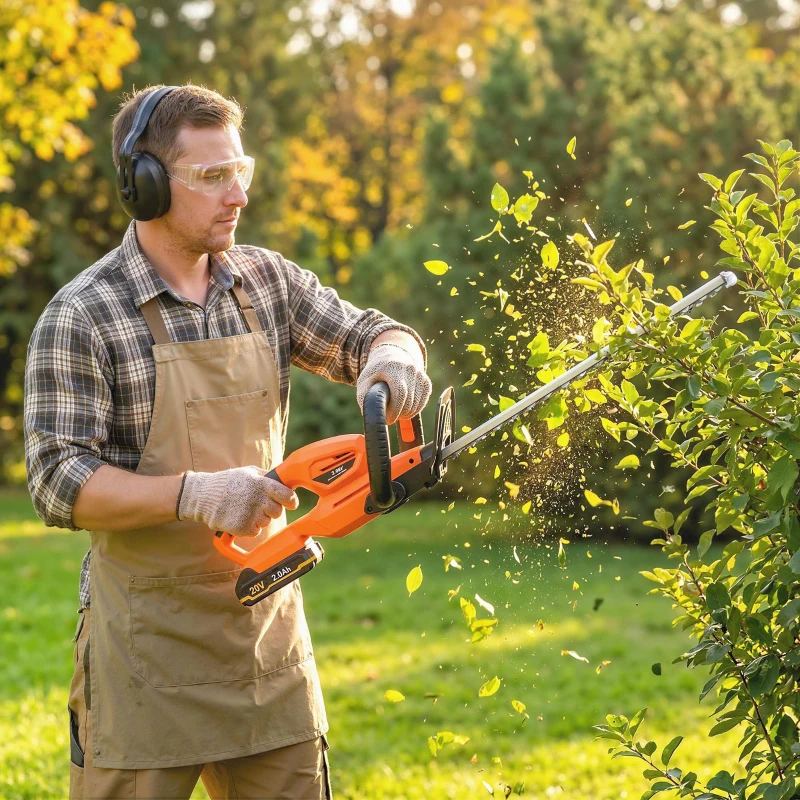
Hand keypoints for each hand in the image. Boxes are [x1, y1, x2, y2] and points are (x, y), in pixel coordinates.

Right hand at [177, 466, 298, 537]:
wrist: (202, 496)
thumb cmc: (227, 482)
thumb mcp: (248, 472)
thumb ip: (267, 476)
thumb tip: (285, 480)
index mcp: (261, 484)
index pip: (287, 496)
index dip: (291, 500)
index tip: (290, 503)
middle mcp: (258, 499)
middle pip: (277, 512)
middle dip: (271, 510)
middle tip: (259, 505)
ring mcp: (250, 515)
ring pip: (266, 522)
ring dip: (259, 518)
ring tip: (245, 509)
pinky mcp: (242, 528)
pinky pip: (255, 532)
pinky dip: (249, 528)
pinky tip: (239, 517)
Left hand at [356, 341, 431, 423]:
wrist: (391, 357)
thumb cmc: (375, 374)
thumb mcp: (364, 382)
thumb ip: (365, 397)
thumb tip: (374, 415)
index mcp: (391, 366)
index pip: (400, 392)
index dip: (395, 410)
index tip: (388, 418)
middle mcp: (408, 368)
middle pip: (409, 400)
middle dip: (400, 413)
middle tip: (391, 417)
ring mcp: (419, 374)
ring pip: (417, 403)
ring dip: (407, 413)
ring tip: (396, 412)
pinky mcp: (425, 381)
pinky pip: (423, 401)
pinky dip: (414, 409)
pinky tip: (405, 408)